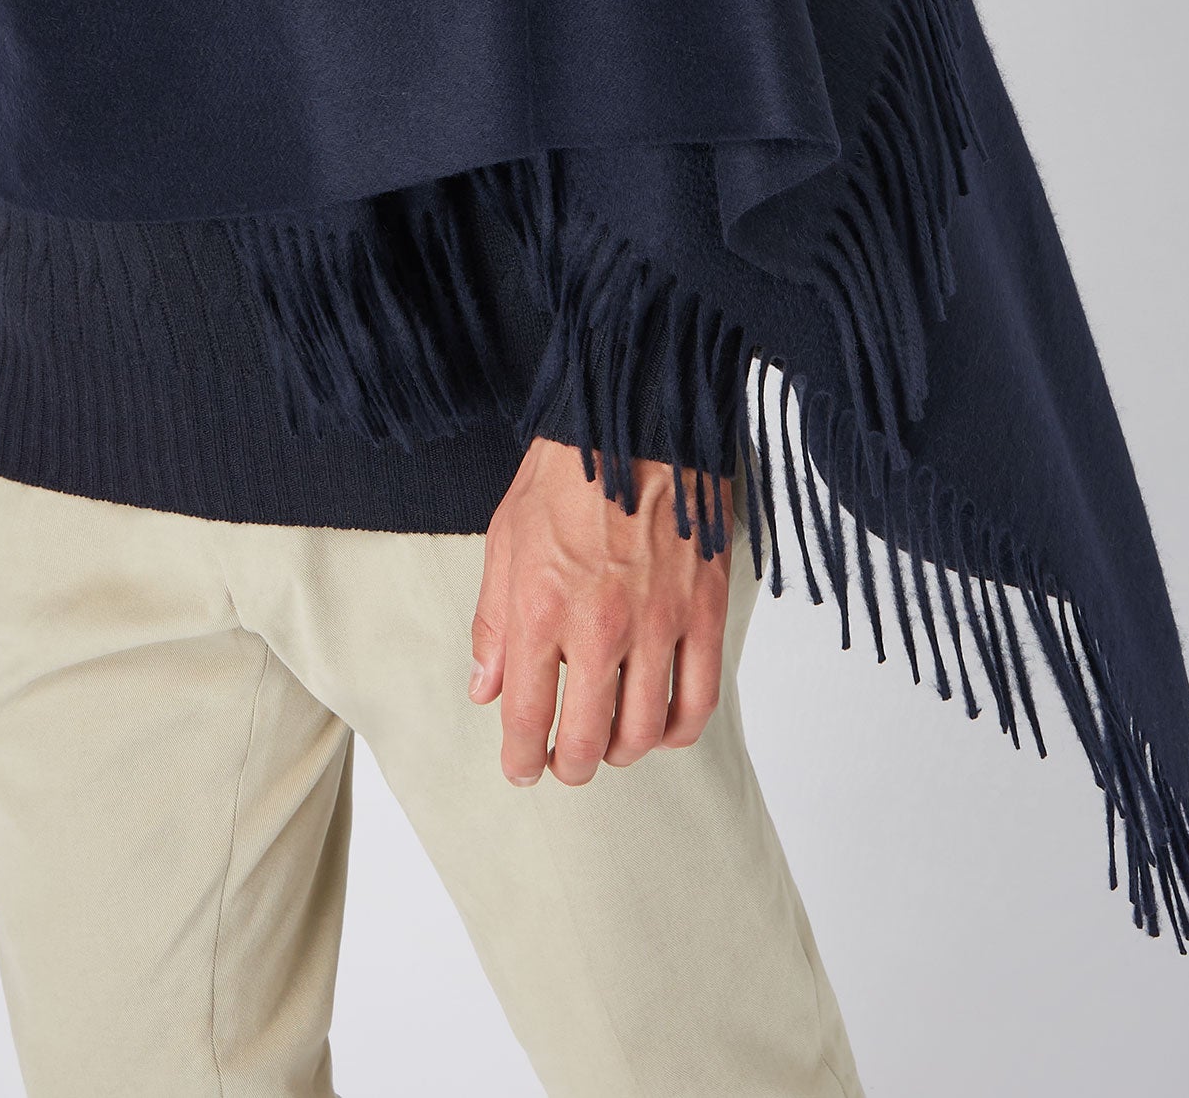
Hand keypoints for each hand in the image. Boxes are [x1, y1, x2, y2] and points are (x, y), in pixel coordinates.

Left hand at [467, 436, 731, 785]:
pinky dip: (679, 729)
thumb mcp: (505, 538)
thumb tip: (485, 690)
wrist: (635, 418)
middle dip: (569, 766)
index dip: (521, 757)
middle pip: (588, 740)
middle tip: (565, 763)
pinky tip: (662, 725)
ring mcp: (658, 622)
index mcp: (541, 607)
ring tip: (612, 744)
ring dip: (623, 753)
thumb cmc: (565, 471)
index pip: (528, 715)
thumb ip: (493, 621)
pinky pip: (698, 699)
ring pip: (645, 732)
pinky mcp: (703, 611)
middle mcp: (600, 625)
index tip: (521, 769)